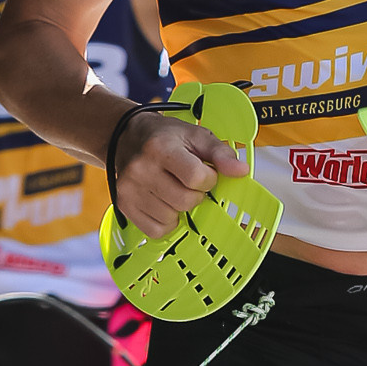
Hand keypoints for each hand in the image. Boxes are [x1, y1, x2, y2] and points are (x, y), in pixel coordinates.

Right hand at [114, 109, 247, 239]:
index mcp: (160, 148)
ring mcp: (130, 190)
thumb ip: (220, 153)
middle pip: (185, 201)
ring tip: (172, 188)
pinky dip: (165, 222)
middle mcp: (141, 169)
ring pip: (171, 218)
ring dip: (179, 208)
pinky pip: (156, 230)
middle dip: (195, 194)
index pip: (196, 177)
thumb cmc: (163, 137)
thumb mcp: (195, 135)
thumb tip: (241, 172)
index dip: (208, 179)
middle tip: (187, 181)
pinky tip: (163, 203)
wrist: (125, 136)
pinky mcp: (124, 205)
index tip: (204, 172)